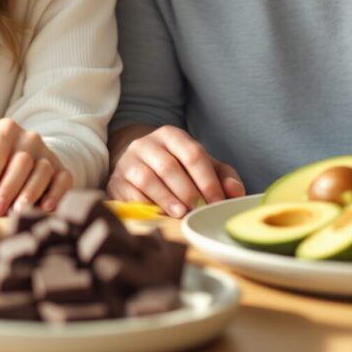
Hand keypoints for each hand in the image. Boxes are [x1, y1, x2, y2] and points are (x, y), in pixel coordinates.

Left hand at [0, 118, 74, 215]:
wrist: (20, 160)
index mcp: (5, 131)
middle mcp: (29, 138)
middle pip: (21, 162)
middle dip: (7, 187)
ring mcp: (48, 154)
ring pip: (42, 171)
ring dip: (30, 193)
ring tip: (18, 211)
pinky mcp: (62, 169)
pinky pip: (63, 180)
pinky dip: (56, 194)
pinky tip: (46, 208)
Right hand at [106, 125, 244, 217]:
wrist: (136, 165)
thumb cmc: (176, 167)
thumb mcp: (201, 165)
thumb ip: (222, 175)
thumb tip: (236, 192)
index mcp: (172, 136)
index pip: (193, 154)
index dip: (207, 180)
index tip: (217, 202)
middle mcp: (147, 144)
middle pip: (169, 166)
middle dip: (187, 191)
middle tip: (199, 210)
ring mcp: (128, 161)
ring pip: (147, 178)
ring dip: (166, 198)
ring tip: (180, 214)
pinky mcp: (115, 181)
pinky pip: (129, 193)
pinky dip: (146, 206)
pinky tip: (159, 215)